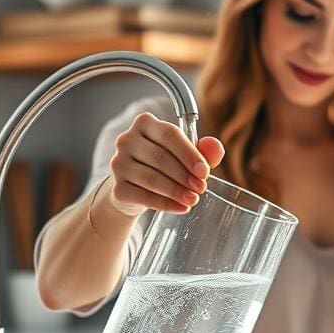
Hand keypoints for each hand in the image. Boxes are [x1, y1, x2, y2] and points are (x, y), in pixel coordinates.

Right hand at [107, 112, 224, 216]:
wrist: (135, 188)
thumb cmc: (162, 165)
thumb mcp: (184, 155)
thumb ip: (203, 150)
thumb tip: (216, 148)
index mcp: (145, 124)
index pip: (169, 135)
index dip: (189, 154)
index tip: (205, 172)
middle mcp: (127, 140)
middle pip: (160, 157)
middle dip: (184, 175)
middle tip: (201, 188)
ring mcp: (118, 164)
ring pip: (151, 178)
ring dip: (176, 191)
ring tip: (193, 199)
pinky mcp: (117, 187)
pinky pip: (144, 197)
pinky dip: (165, 204)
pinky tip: (181, 208)